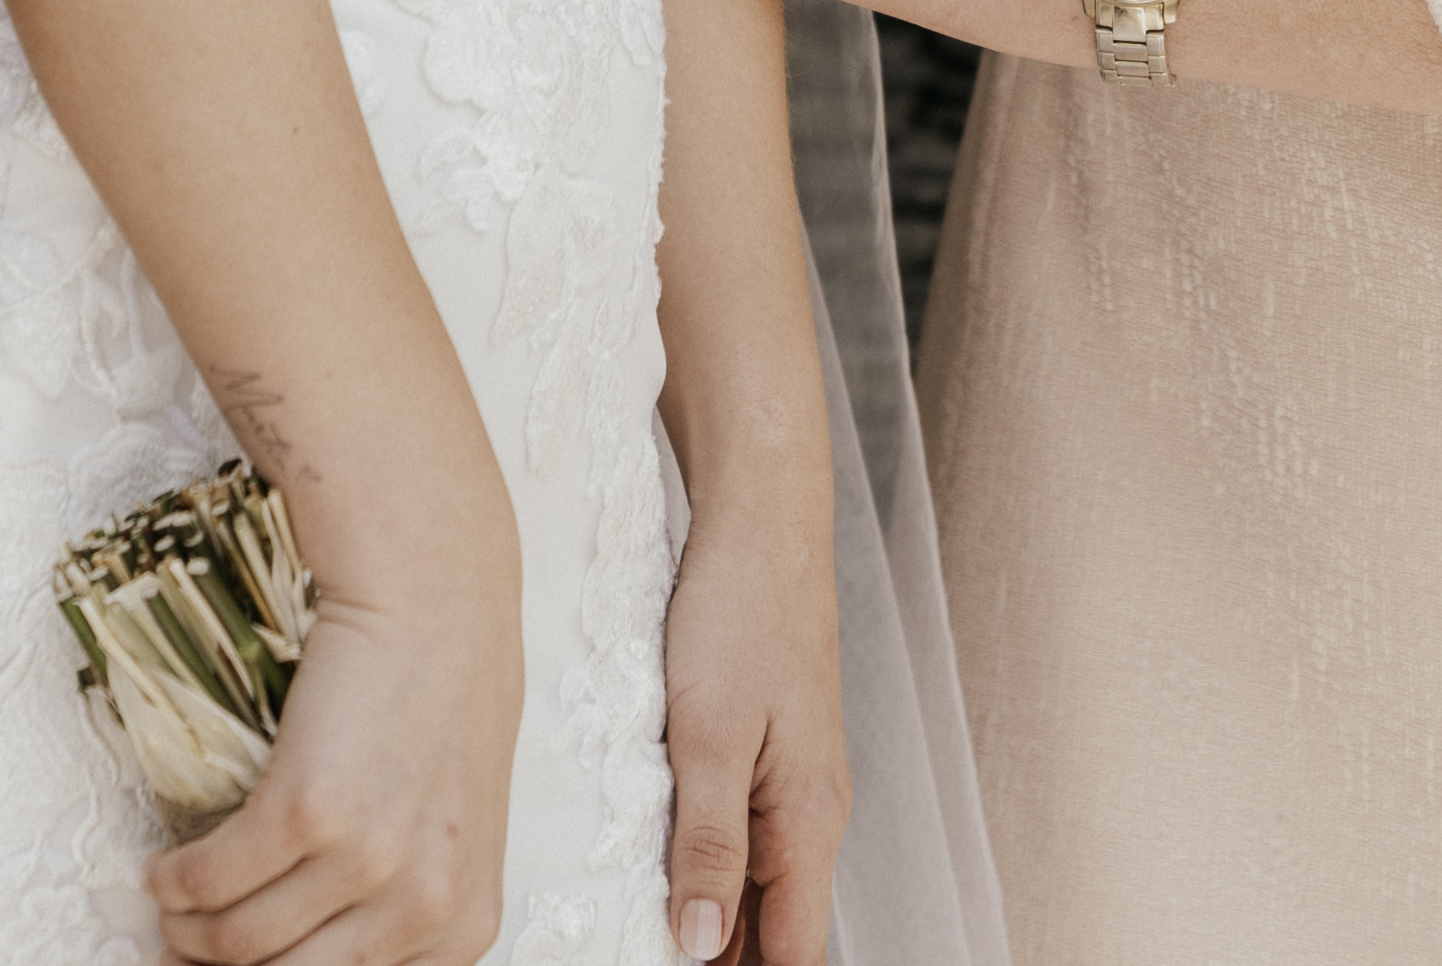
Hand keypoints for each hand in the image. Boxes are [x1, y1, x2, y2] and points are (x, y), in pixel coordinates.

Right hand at [149, 564, 520, 965]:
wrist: (434, 600)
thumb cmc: (443, 701)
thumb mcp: (453, 831)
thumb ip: (405, 905)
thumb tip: (308, 952)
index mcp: (462, 926)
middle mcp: (422, 908)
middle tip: (184, 950)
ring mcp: (368, 863)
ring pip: (240, 941)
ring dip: (188, 932)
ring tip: (173, 907)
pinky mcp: (308, 812)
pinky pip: (213, 880)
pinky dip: (175, 884)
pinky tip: (166, 870)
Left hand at [658, 505, 847, 965]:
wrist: (760, 520)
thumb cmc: (741, 610)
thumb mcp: (710, 735)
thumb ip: (707, 844)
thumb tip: (701, 945)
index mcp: (808, 820)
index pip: (792, 950)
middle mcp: (808, 812)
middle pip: (770, 924)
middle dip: (718, 957)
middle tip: (637, 955)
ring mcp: (786, 781)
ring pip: (749, 879)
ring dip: (702, 912)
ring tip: (633, 928)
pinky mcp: (760, 749)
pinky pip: (735, 830)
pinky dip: (697, 859)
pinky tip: (648, 860)